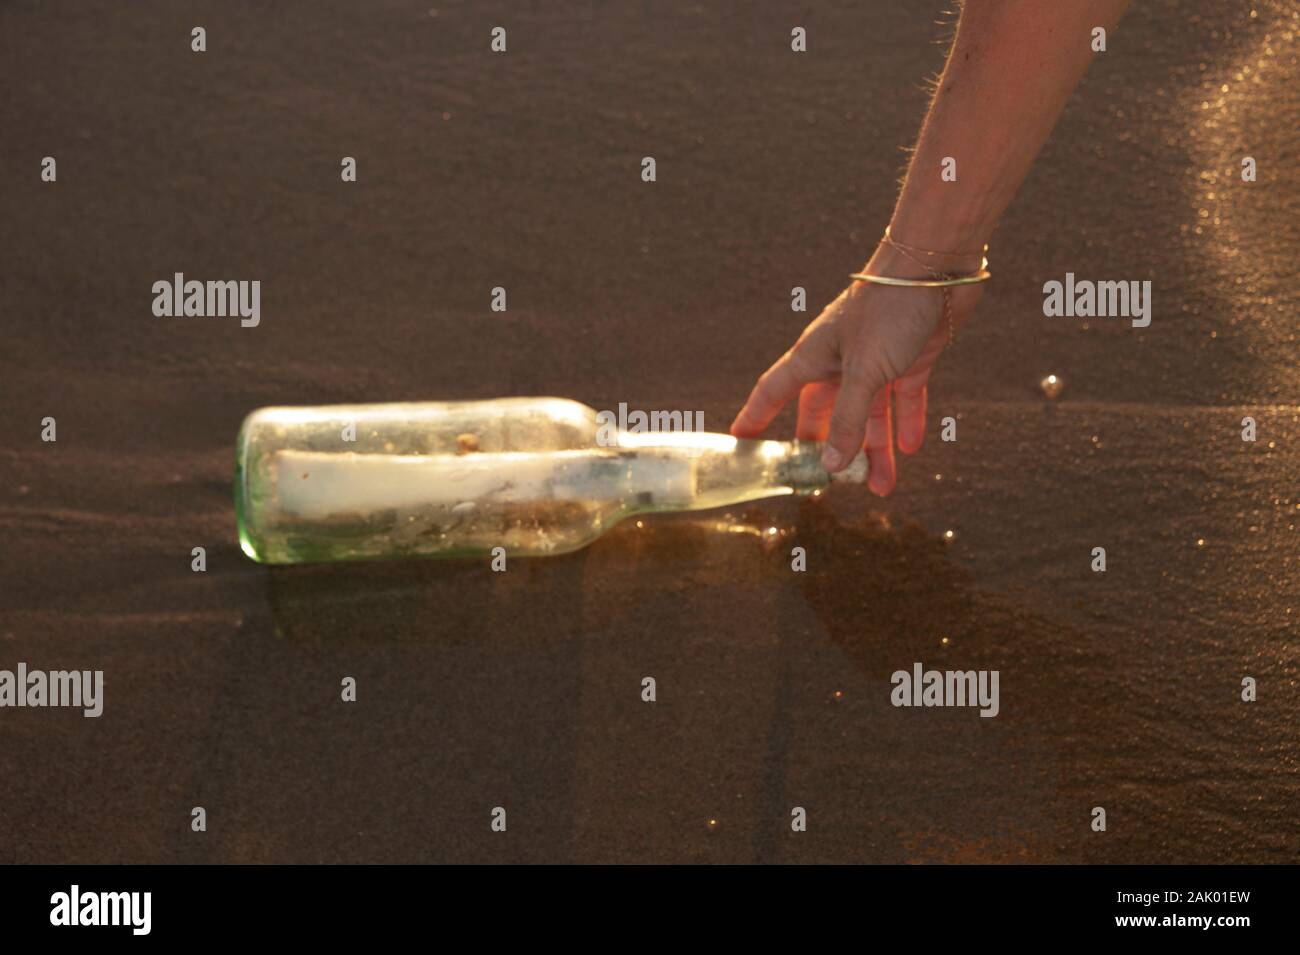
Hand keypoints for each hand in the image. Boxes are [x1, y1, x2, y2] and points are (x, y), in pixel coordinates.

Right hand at [730, 242, 983, 495]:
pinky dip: (905, 422)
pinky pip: (903, 399)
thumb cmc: (889, 309)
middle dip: (829, 447)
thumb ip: (849, 420)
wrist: (937, 268)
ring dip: (876, 448)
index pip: (774, 392)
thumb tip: (832, 465)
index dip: (756, 416)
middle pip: (827, 413)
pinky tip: (909, 448)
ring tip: (881, 486)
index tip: (741, 441)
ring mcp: (876, 360)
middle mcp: (841, 360)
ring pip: (871, 414)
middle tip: (826, 482)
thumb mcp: (864, 371)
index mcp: (815, 355)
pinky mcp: (909, 358)